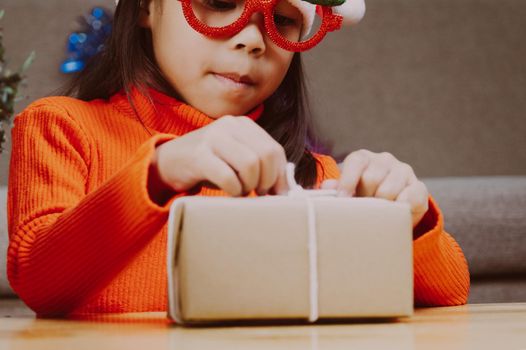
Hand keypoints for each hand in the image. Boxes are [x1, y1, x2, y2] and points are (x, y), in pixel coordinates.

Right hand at [151, 115, 289, 196]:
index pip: (275, 150)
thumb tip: (285, 189)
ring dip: (249, 186)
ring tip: (241, 192)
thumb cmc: (208, 164)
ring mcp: (213, 138)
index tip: (277, 193)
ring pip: (250, 165)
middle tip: (257, 194)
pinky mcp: (198, 155)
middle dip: (266, 181)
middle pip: (265, 156)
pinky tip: (229, 193)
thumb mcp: (236, 159)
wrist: (168, 162)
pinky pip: (227, 176)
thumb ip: (260, 165)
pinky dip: (233, 190)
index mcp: (243, 125)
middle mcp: (229, 125)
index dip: (280, 176)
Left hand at [321, 149, 428, 227]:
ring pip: (389, 190)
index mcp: (363, 158)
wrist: (388, 210)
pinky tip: (395, 214)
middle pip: (372, 178)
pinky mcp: (419, 187)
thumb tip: (326, 186)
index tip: (342, 198)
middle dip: (365, 197)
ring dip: (381, 206)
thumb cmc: (360, 198)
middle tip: (362, 209)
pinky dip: (401, 208)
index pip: (356, 162)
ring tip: (377, 213)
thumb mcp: (346, 193)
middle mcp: (384, 160)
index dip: (348, 180)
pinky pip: (411, 198)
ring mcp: (403, 171)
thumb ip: (336, 189)